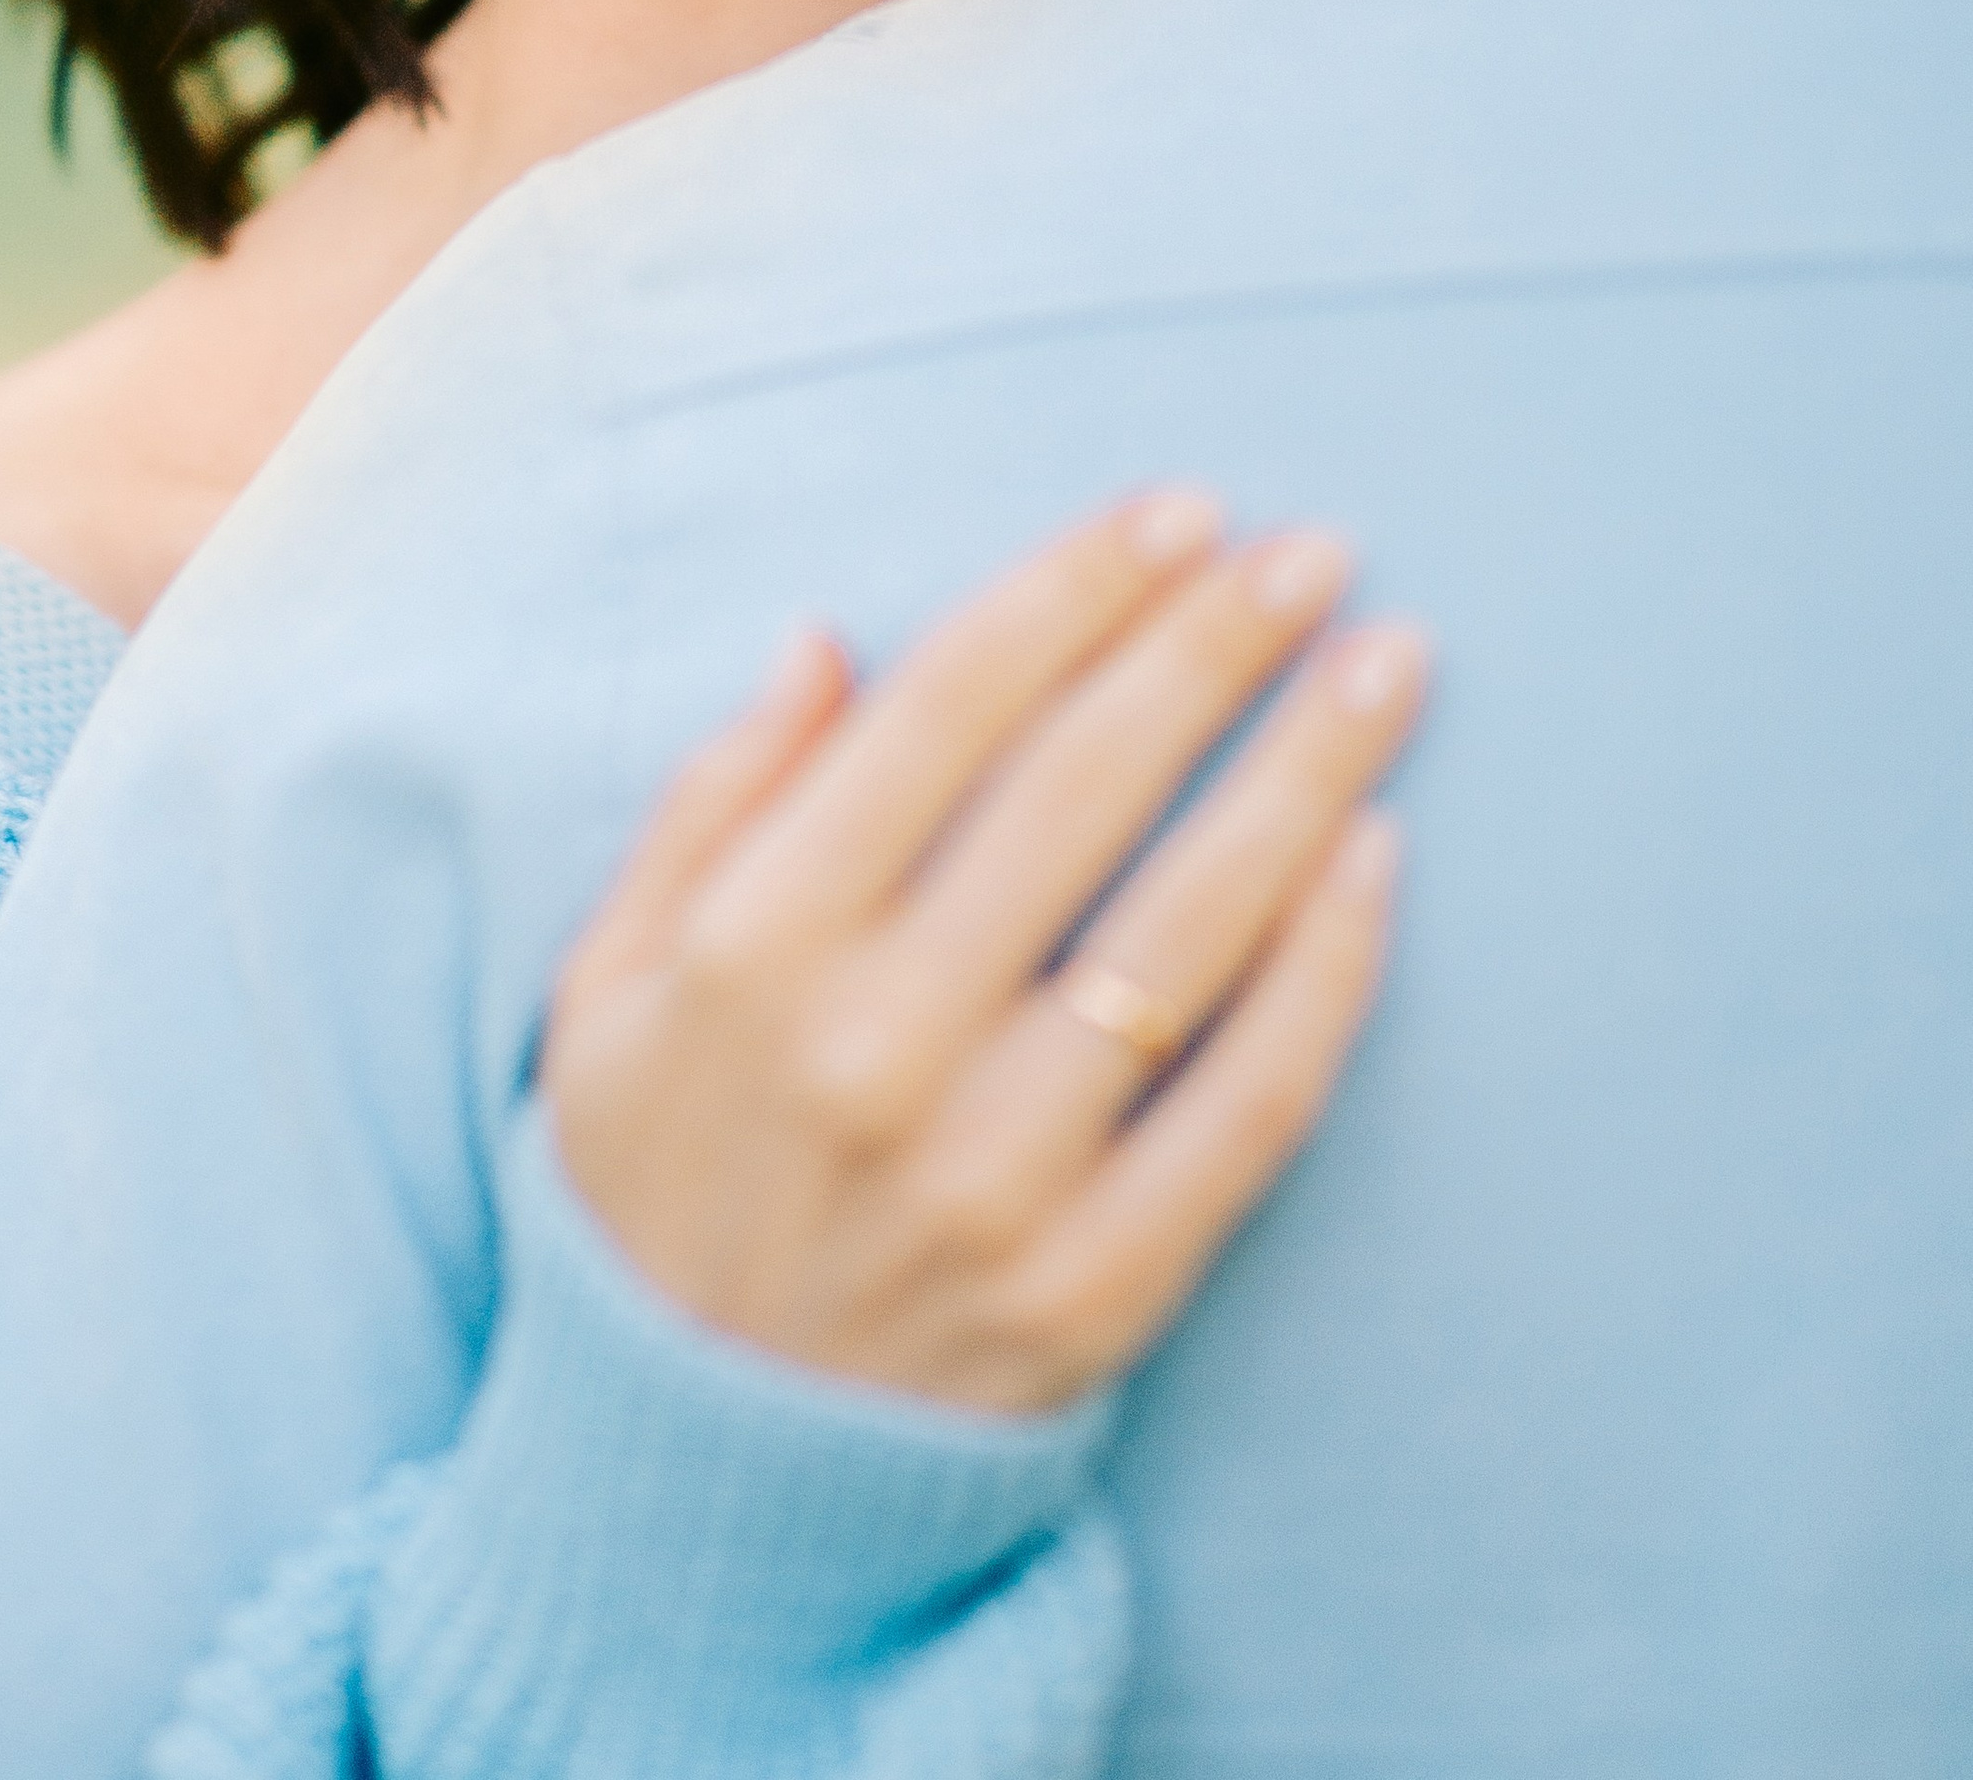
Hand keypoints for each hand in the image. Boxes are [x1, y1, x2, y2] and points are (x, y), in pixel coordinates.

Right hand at [544, 490, 1424, 1417]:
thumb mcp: (607, 984)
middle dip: (1212, 645)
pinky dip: (1326, 975)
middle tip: (1315, 551)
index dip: (1075, 589)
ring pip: (1190, 929)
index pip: (947, 707)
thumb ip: (709, 800)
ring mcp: (993, 1176)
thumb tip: (824, 638)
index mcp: (750, 944)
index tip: (1176, 512)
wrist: (697, 1484)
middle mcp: (874, 1046)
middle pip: (1085, 789)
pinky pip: (1247, 1104)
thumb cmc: (658, 1181)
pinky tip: (1376, 860)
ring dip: (1308, 774)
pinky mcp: (1093, 1289)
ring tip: (1388, 665)